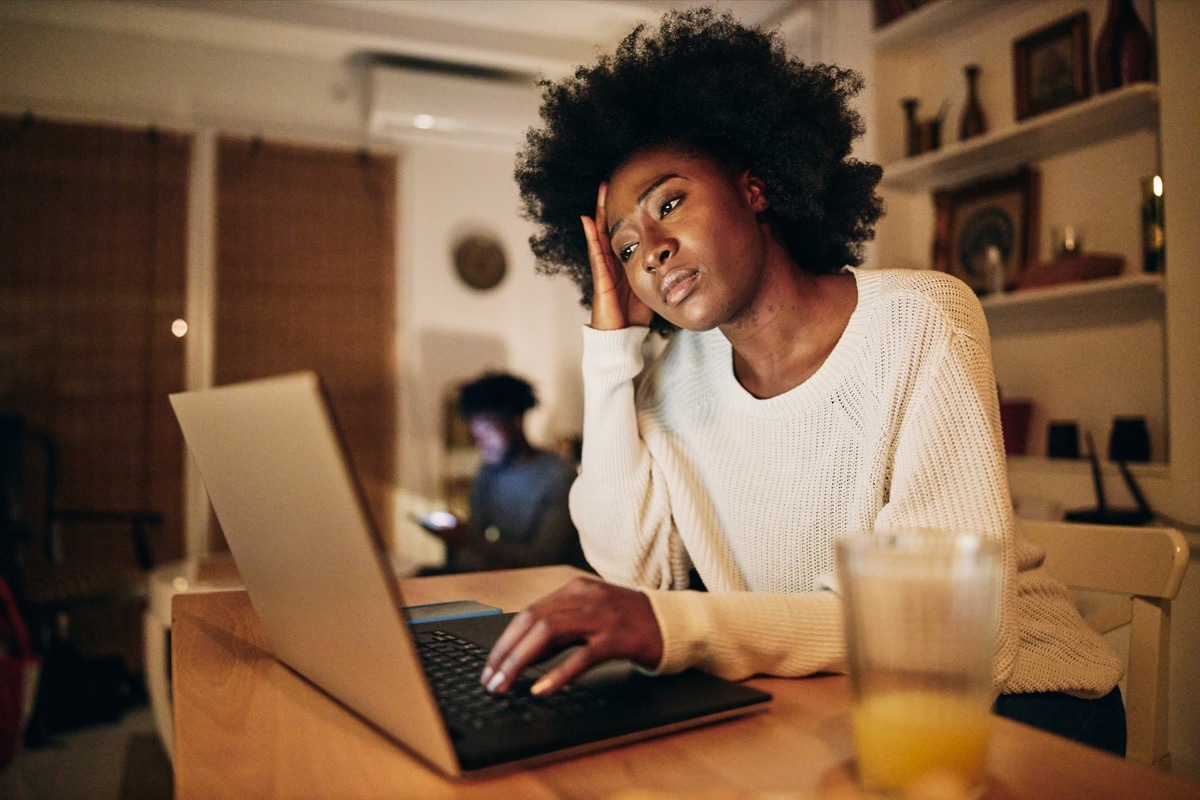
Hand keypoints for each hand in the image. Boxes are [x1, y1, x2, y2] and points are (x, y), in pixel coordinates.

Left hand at [481, 577, 663, 695]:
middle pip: (533, 621)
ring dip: (521, 662)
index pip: (529, 613)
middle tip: (490, 680)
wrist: (673, 623)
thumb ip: (560, 631)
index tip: (490, 666)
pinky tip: (542, 689)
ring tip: (506, 685)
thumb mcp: (590, 617)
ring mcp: (603, 616)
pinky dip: (558, 674)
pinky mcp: (619, 638)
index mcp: (575, 590)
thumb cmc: (628, 623)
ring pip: (550, 633)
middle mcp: (586, 597)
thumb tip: (521, 655)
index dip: (505, 641)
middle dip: (506, 653)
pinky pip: (583, 656)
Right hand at [581, 182, 652, 329]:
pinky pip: (595, 253)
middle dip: (608, 205)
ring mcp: (604, 269)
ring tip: (600, 191)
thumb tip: (678, 256)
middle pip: (609, 227)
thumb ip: (659, 270)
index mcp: (623, 263)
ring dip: (599, 212)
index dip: (624, 213)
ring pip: (600, 234)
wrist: (621, 337)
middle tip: (609, 181)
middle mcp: (611, 262)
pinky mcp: (600, 279)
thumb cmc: (635, 315)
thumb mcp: (651, 285)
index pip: (622, 232)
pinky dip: (591, 236)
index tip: (629, 191)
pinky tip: (588, 220)